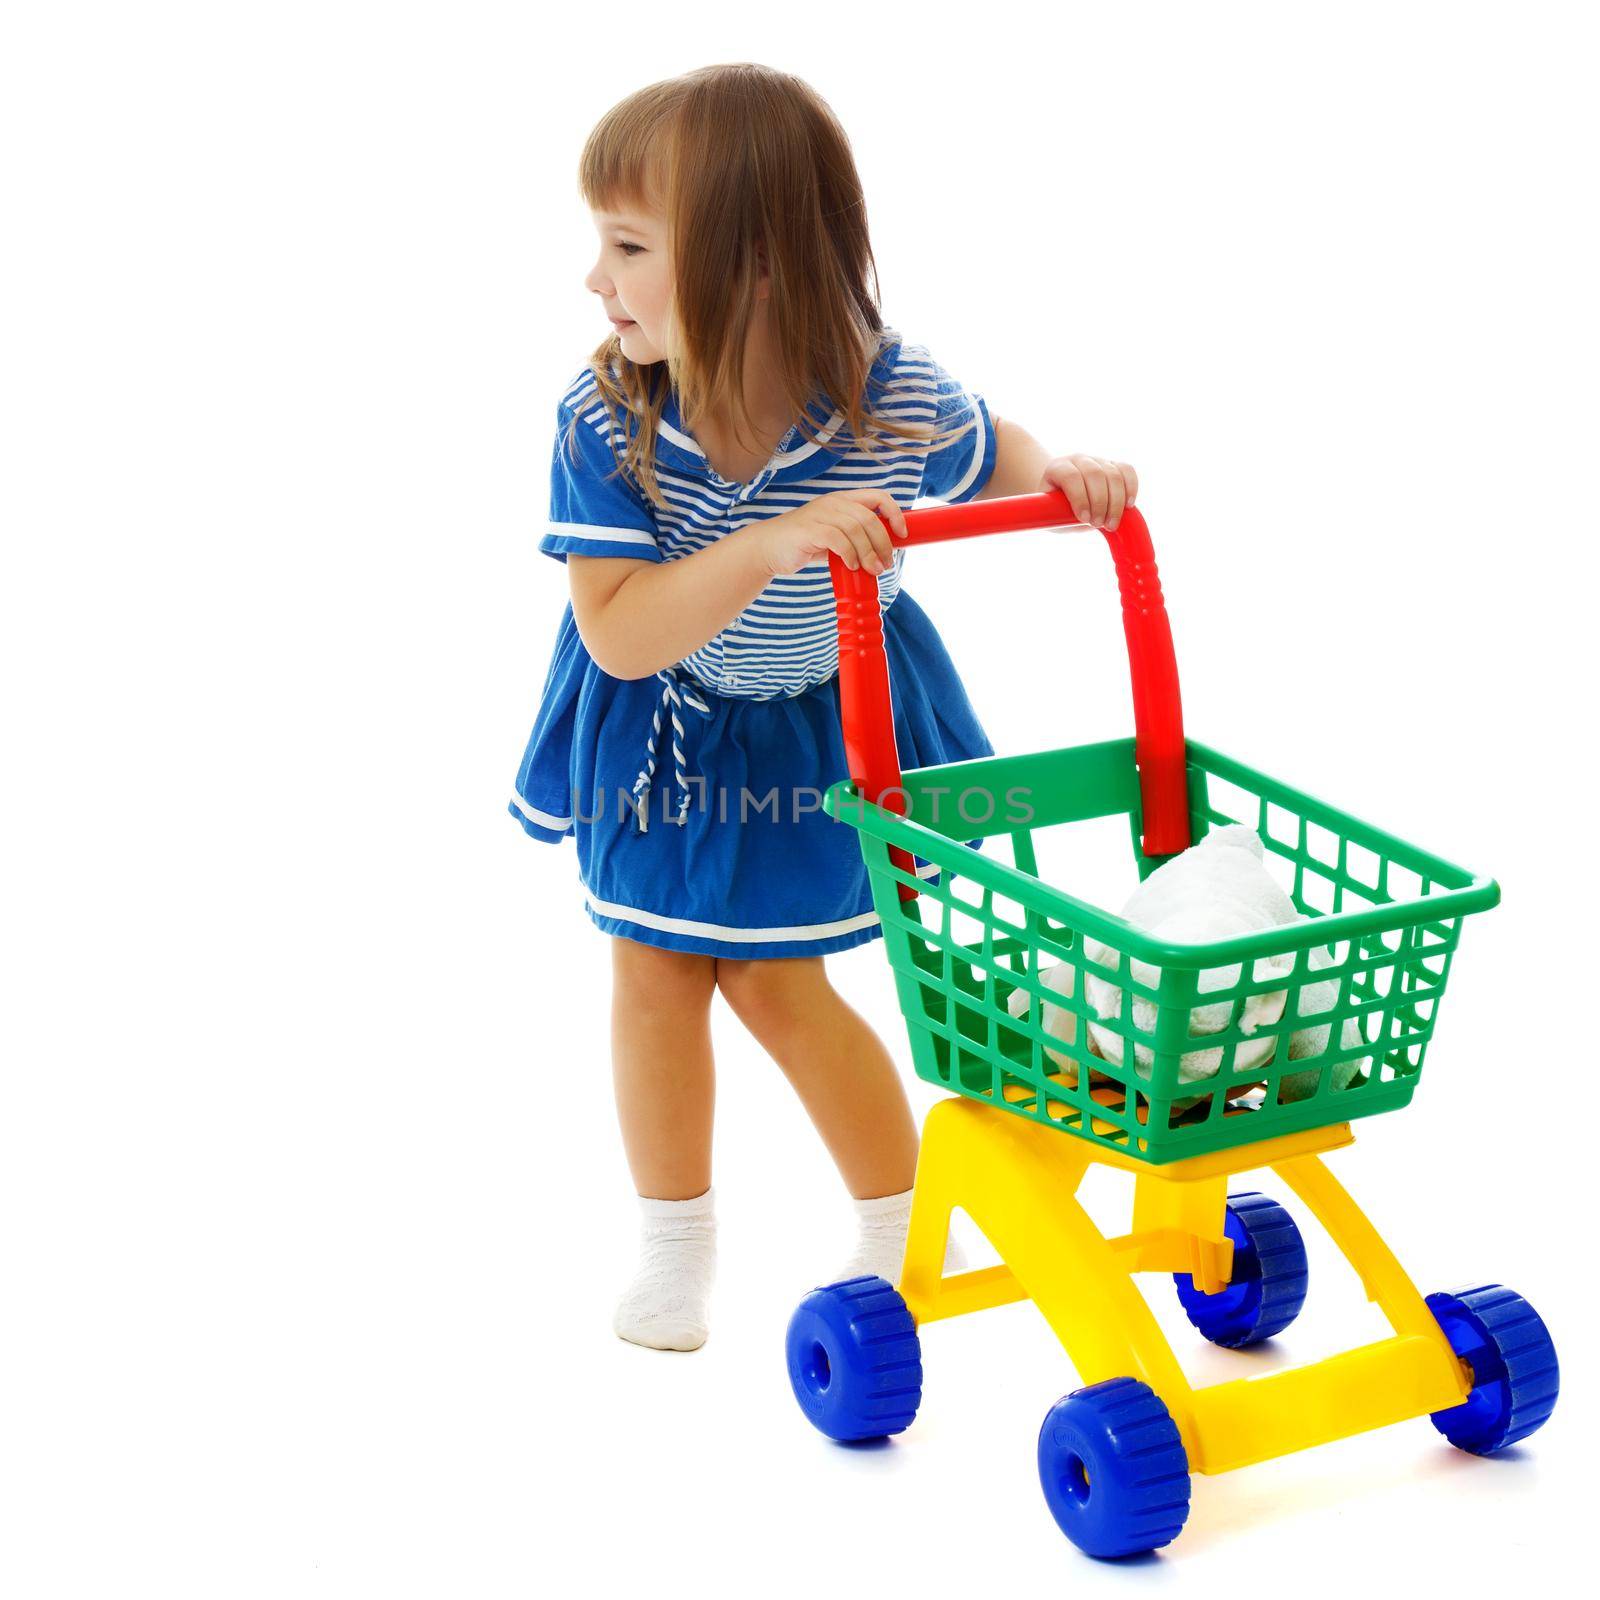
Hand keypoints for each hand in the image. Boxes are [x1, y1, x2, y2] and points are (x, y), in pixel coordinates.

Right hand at [751, 488, 907, 577]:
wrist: (768, 548)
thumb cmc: (804, 544)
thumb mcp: (835, 538)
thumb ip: (856, 539)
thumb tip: (884, 553)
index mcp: (843, 500)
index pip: (878, 496)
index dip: (895, 513)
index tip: (902, 534)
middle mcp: (833, 502)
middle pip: (870, 517)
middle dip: (883, 543)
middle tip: (885, 564)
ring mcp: (820, 513)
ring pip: (856, 529)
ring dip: (869, 553)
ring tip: (871, 570)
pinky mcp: (809, 529)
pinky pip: (838, 540)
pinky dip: (850, 555)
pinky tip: (851, 566)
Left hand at [1043, 455, 1139, 531]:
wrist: (1062, 498)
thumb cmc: (1055, 509)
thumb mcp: (1052, 515)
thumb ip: (1064, 516)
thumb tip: (1085, 521)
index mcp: (1057, 468)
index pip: (1071, 476)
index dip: (1079, 498)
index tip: (1084, 519)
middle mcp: (1078, 459)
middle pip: (1095, 474)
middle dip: (1099, 503)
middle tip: (1098, 524)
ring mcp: (1097, 460)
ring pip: (1113, 474)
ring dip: (1116, 502)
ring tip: (1111, 524)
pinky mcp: (1114, 465)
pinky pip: (1127, 470)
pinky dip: (1131, 487)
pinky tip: (1128, 506)